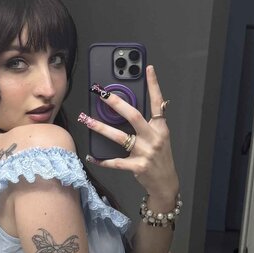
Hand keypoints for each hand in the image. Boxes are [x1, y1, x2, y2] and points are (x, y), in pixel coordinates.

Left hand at [80, 65, 178, 199]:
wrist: (166, 183)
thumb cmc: (160, 158)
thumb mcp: (160, 137)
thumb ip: (148, 124)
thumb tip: (128, 108)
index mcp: (160, 128)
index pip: (157, 103)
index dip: (154, 85)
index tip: (148, 69)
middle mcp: (154, 138)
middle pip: (133, 116)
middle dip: (115, 103)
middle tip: (101, 94)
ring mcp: (146, 152)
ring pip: (119, 137)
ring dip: (100, 128)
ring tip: (87, 120)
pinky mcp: (138, 166)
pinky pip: (116, 162)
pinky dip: (102, 160)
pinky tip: (91, 156)